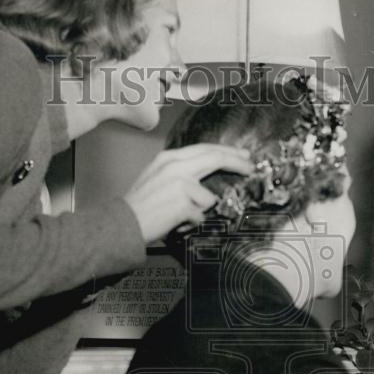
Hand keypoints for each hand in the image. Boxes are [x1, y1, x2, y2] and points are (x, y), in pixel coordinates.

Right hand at [124, 144, 252, 243]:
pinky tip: (174, 222)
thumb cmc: (140, 206)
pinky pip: (200, 216)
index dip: (226, 152)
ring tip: (178, 216)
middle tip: (251, 167)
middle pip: (215, 158)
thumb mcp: (157, 177)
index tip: (242, 156)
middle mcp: (175, 166)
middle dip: (236, 162)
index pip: (204, 149)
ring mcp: (180, 183)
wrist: (122, 224)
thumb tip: (205, 178)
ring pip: (208, 198)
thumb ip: (180, 172)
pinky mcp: (182, 202)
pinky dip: (191, 223)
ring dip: (198, 211)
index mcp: (168, 158)